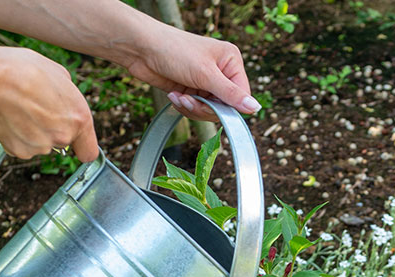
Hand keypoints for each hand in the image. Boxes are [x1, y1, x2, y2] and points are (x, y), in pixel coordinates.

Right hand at [0, 46, 97, 160]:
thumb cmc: (24, 70)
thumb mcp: (59, 74)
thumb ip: (69, 95)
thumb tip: (67, 100)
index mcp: (80, 119)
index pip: (89, 152)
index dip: (81, 147)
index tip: (75, 144)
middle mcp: (64, 136)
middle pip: (60, 143)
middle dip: (50, 130)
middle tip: (35, 109)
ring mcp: (42, 146)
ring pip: (40, 144)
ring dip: (32, 132)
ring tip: (19, 110)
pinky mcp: (20, 150)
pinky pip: (21, 146)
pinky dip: (16, 136)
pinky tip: (10, 117)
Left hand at [123, 26, 259, 120]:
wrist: (139, 47)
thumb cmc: (173, 50)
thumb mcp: (206, 74)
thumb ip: (231, 94)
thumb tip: (255, 109)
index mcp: (231, 62)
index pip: (241, 95)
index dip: (229, 107)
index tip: (213, 107)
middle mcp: (220, 72)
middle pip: (225, 106)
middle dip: (205, 108)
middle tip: (190, 100)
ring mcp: (204, 81)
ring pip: (209, 110)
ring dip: (192, 107)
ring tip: (179, 96)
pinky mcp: (190, 89)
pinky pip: (195, 108)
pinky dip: (184, 106)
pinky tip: (174, 95)